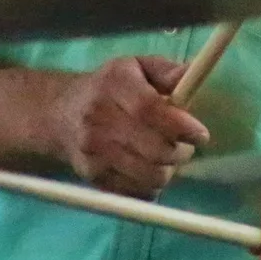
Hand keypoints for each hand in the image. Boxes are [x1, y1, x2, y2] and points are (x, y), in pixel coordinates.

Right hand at [48, 55, 209, 198]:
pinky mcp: (92, 176)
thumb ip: (168, 71)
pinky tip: (147, 168)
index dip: (179, 125)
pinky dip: (150, 185)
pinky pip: (137, 192)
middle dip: (180, 152)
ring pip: (148, 175)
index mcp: (114, 84)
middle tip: (185, 146)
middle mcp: (98, 117)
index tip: (200, 134)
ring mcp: (93, 151)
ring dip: (168, 170)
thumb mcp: (137, 67)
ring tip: (166, 156)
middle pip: (153, 148)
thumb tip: (193, 75)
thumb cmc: (110, 88)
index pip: (149, 109)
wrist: (60, 114)